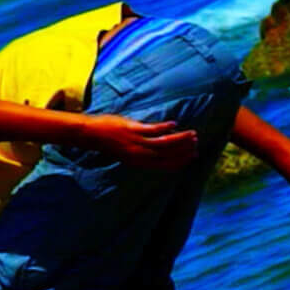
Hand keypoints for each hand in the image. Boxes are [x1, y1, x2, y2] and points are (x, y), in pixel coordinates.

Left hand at [78, 116, 197, 171]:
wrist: (93, 134)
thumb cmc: (110, 141)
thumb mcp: (127, 151)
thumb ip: (142, 151)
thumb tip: (156, 148)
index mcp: (138, 162)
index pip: (163, 164)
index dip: (178, 162)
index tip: (191, 158)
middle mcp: (139, 154)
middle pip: (166, 155)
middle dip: (183, 151)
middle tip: (196, 145)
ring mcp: (136, 142)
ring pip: (163, 143)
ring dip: (179, 139)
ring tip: (191, 135)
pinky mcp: (133, 130)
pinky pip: (153, 130)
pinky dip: (165, 127)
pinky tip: (174, 124)